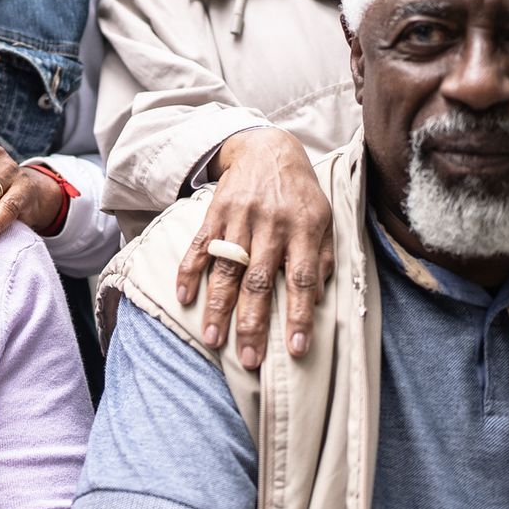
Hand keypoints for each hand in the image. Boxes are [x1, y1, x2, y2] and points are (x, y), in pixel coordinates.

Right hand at [176, 126, 333, 369]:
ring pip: (227, 268)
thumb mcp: (325, 221)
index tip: (296, 350)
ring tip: (213, 339)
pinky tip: (183, 297)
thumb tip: (317, 300)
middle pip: (260, 281)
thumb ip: (323, 259)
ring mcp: (239, 219)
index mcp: (304, 230)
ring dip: (219, 306)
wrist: (268, 149)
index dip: (298, 316)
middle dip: (253, 323)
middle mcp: (271, 225)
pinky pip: (199, 245)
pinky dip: (189, 271)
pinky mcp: (215, 212)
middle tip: (248, 359)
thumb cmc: (301, 195)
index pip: (302, 280)